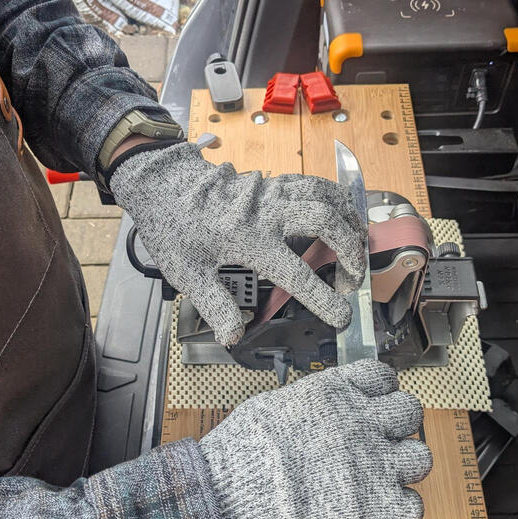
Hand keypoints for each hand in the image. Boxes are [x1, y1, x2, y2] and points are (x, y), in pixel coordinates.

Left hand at [109, 142, 365, 345]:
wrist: (162, 182)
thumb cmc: (173, 228)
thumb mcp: (185, 272)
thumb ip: (214, 304)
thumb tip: (234, 336)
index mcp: (248, 239)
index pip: (296, 273)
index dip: (323, 299)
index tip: (342, 318)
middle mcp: (268, 211)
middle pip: (326, 221)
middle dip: (350, 252)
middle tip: (349, 282)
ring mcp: (274, 192)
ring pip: (328, 197)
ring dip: (349, 223)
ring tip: (355, 251)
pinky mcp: (274, 182)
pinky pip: (316, 184)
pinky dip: (337, 201)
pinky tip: (341, 219)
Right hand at [198, 360, 430, 518]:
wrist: (227, 498)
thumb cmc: (239, 455)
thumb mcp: (273, 408)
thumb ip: (308, 406)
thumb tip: (318, 415)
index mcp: (334, 394)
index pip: (383, 377)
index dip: (379, 394)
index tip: (370, 409)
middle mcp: (360, 422)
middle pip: (409, 412)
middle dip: (396, 428)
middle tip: (377, 446)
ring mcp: (373, 464)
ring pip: (420, 458)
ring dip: (402, 470)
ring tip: (379, 481)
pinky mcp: (377, 509)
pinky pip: (413, 508)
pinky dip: (398, 515)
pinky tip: (377, 514)